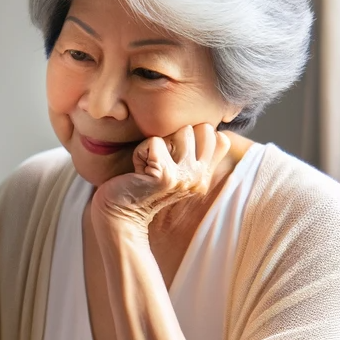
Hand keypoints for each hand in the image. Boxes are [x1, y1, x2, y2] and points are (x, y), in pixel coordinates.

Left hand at [93, 124, 231, 232]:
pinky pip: (154, 141)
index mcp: (204, 176)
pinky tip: (137, 171)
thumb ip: (192, 151)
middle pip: (201, 129)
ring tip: (148, 165)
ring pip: (181, 132)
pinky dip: (140, 152)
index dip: (194, 136)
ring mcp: (185, 177)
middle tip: (158, 160)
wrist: (120, 214)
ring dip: (157, 144)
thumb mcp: (173, 168)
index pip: (220, 138)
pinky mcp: (165, 176)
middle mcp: (200, 178)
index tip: (172, 156)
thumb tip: (203, 125)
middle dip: (174, 136)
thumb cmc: (141, 185)